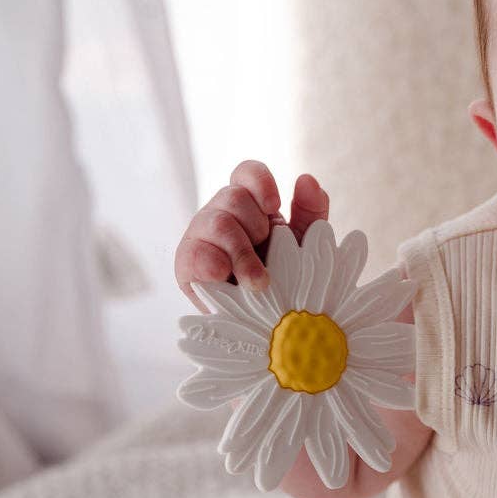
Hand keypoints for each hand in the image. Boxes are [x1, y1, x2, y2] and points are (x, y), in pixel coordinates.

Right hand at [175, 160, 329, 313]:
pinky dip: (210, 263)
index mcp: (249, 204)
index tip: (275, 206)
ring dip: (241, 252)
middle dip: (255, 225)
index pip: (246, 173)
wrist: (265, 324)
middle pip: (231, 196)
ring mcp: (201, 237)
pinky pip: (191, 252)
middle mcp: (222, 214)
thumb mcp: (303, 245)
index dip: (259, 182)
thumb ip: (310, 212)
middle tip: (267, 252)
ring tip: (259, 282)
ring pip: (215, 222)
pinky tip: (224, 276)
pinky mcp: (187, 265)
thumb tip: (307, 178)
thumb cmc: (283, 278)